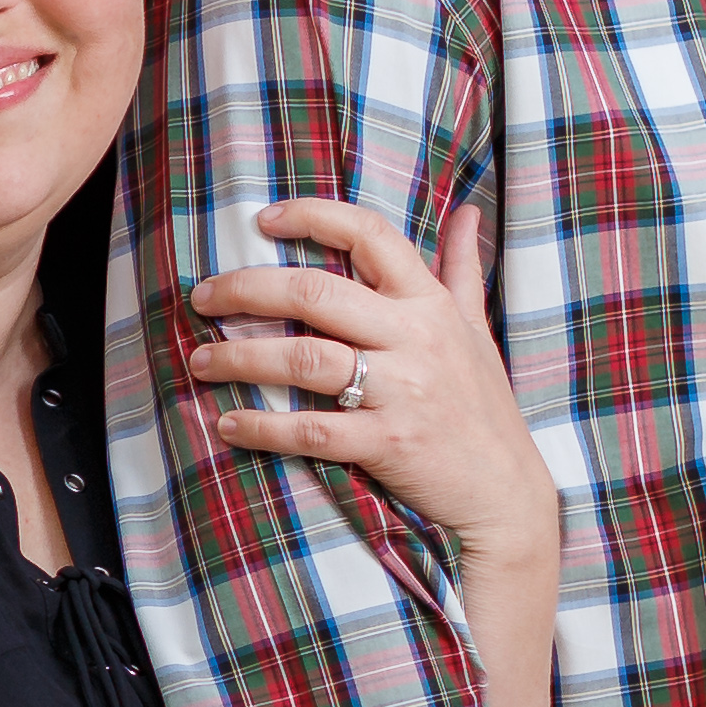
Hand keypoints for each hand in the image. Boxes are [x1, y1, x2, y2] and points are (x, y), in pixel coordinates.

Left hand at [185, 200, 557, 574]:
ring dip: (241, 358)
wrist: (505, 493)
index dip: (313, 217)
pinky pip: (312, 430)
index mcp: (429, 304)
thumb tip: (466, 213)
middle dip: (247, 289)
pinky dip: (264, 427)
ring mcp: (400, 392)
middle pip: (315, 292)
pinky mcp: (386, 443)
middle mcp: (414, 338)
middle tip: (203, 297)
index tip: (263, 220)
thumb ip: (461, 270)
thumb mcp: (478, 331)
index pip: (370, 235)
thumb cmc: (484, 408)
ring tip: (200, 361)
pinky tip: (229, 425)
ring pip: (304, 359)